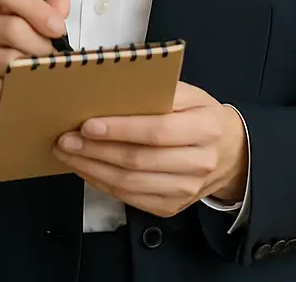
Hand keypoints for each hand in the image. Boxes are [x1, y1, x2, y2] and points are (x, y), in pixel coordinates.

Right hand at [0, 0, 68, 168]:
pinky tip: (21, 90)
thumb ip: (42, 13)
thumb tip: (61, 4)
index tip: (57, 27)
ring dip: (30, 69)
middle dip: (40, 45)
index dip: (35, 7)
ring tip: (40, 73)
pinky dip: (15, 90)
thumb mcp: (23, 28)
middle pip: (9, 27)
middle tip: (53, 57)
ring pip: (5, 59)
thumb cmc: (1, 55)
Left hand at [52, 81, 247, 218]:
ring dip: (93, 170)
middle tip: (66, 139)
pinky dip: (104, 185)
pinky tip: (87, 170)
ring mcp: (186, 190)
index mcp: (204, 127)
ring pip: (131, 184)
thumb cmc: (200, 115)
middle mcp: (198, 163)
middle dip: (96, 151)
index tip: (88, 124)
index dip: (120, 130)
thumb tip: (112, 88)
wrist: (229, 151)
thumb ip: (157, 90)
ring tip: (69, 155)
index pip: (157, 131)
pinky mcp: (173, 207)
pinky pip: (132, 199)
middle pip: (138, 161)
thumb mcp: (189, 93)